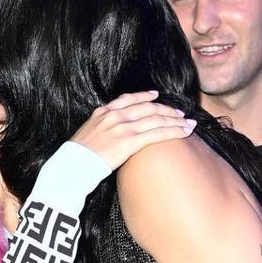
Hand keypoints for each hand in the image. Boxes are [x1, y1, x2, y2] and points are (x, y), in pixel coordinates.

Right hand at [70, 91, 196, 170]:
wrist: (72, 166)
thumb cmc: (77, 158)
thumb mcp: (87, 134)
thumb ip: (101, 128)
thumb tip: (109, 134)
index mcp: (103, 112)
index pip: (128, 99)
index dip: (145, 96)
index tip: (156, 96)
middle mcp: (115, 116)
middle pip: (147, 107)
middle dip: (167, 110)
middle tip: (180, 113)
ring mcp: (123, 128)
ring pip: (156, 119)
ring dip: (175, 120)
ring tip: (188, 123)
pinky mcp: (130, 142)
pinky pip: (157, 133)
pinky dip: (174, 131)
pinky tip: (184, 131)